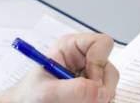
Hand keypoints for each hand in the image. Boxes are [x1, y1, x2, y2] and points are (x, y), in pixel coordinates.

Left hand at [0, 33, 118, 102]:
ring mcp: (89, 75)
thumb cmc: (29, 95)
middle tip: (86, 99)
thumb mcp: (47, 91)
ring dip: (99, 97)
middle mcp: (83, 59)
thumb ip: (73, 90)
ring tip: (78, 102)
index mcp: (71, 47)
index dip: (100, 61)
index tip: (90, 79)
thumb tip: (100, 91)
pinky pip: (105, 96)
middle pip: (110, 68)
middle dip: (102, 86)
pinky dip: (97, 102)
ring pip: (110, 85)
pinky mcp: (91, 90)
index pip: (102, 43)